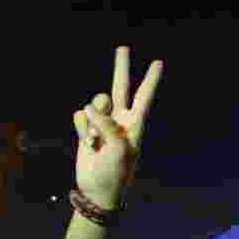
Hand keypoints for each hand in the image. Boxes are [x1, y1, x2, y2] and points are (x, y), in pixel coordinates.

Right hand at [73, 47, 162, 208]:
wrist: (97, 191)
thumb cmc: (115, 173)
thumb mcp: (118, 150)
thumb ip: (107, 125)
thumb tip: (90, 107)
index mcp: (135, 124)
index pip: (144, 96)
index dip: (151, 79)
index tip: (159, 62)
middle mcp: (120, 119)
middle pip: (120, 87)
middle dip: (121, 67)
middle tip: (123, 47)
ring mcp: (102, 123)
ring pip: (95, 103)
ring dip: (91, 120)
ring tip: (95, 142)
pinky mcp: (86, 129)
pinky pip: (80, 116)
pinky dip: (81, 129)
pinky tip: (87, 144)